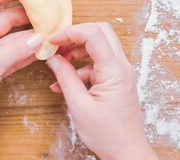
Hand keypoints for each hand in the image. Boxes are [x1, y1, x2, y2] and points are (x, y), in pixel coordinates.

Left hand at [0, 0, 42, 159]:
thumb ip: (15, 50)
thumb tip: (37, 38)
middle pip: (6, 20)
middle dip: (26, 16)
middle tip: (47, 12)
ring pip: (12, 40)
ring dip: (30, 37)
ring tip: (50, 31)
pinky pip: (13, 56)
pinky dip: (26, 53)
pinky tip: (41, 50)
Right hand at [46, 23, 156, 159]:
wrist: (126, 153)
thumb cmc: (108, 135)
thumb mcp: (79, 106)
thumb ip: (65, 78)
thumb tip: (52, 58)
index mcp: (115, 71)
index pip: (94, 35)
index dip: (70, 32)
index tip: (52, 40)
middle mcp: (121, 67)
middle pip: (100, 32)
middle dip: (75, 34)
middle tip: (57, 44)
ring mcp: (120, 73)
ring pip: (99, 46)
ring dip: (76, 50)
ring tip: (58, 62)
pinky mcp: (116, 80)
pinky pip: (97, 63)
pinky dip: (80, 66)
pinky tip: (64, 81)